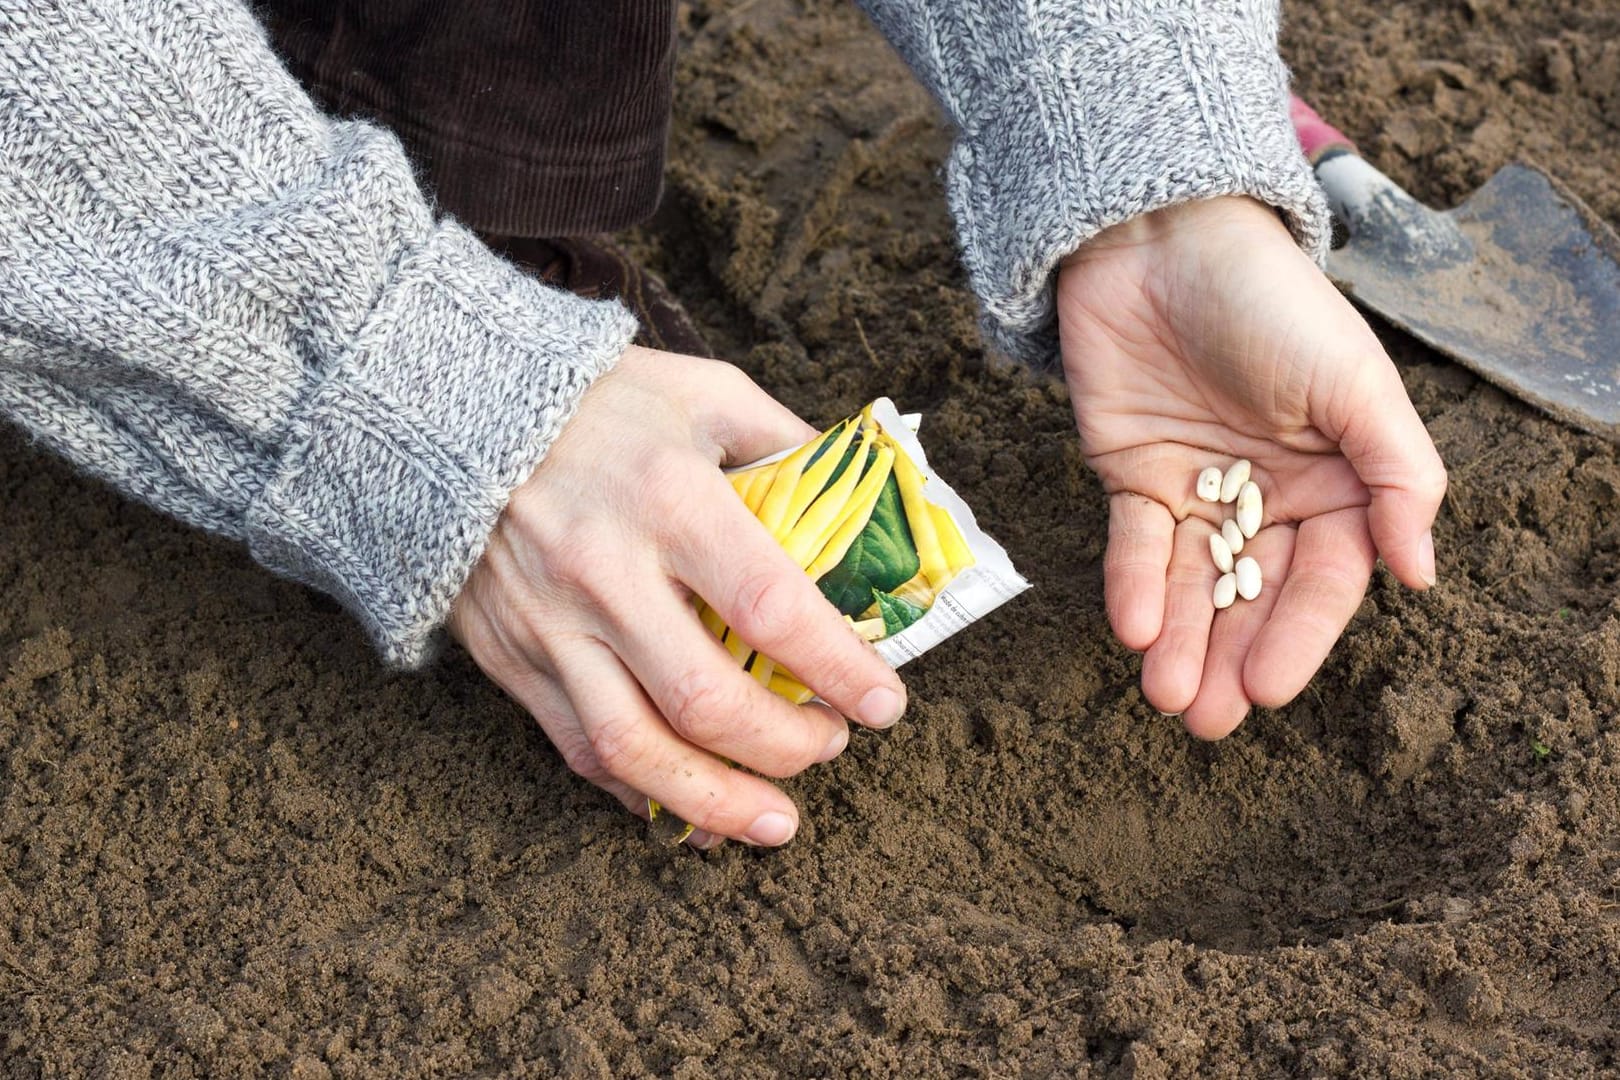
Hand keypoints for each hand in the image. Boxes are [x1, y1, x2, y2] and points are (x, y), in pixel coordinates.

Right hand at [448, 346, 906, 846]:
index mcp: (670, 498)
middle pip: (708, 702)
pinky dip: (641, 790)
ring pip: (637, 751)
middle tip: (831, 744)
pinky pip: (579, 748)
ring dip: (717, 803)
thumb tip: (861, 513)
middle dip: (787, 745)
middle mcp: (606, 572)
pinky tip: (690, 804)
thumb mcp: (706, 394)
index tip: (885, 702)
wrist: (446, 413)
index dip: (840, 668)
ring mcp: (550, 625)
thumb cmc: (596, 402)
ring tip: (776, 822)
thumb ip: (786, 449)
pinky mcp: (512, 658)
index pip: (773, 608)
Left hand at [1057, 196, 1445, 737]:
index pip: (1324, 578)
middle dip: (1232, 658)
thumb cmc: (1271, 302)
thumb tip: (1423, 573)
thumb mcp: (1356, 382)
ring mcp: (1198, 490)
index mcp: (1338, 481)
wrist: (1159, 239)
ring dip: (1182, 643)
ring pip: (1193, 585)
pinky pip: (1136, 546)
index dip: (1298, 635)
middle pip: (1253, 595)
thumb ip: (1398, 476)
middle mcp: (1270, 495)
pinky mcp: (1133, 476)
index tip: (1270, 689)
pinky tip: (1135, 629)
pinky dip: (1134, 586)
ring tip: (1168, 700)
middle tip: (1207, 721)